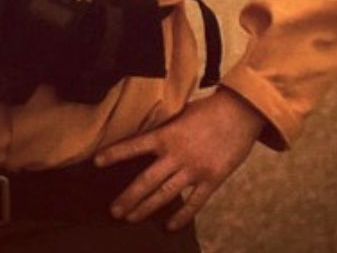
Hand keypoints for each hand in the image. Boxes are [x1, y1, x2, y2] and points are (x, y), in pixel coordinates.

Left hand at [94, 88, 265, 230]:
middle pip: (147, 181)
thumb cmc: (208, 109)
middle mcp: (177, 154)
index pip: (134, 145)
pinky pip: (194, 203)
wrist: (240, 112)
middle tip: (113, 211)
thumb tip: (146, 133)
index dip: (114, 153)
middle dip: (128, 197)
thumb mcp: (180, 112)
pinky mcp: (212, 180)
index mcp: (167, 134)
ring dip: (146, 208)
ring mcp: (194, 169)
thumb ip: (164, 127)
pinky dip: (181, 216)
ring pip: (165, 195)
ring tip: (130, 218)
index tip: (96, 162)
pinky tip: (169, 227)